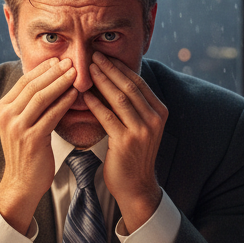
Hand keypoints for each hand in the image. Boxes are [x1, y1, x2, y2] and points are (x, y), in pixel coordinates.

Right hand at [0, 58, 76, 233]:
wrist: (21, 183)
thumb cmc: (27, 153)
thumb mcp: (22, 124)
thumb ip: (30, 104)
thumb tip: (48, 80)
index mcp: (3, 108)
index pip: (25, 80)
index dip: (44, 68)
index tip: (60, 59)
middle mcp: (7, 115)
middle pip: (33, 85)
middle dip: (54, 71)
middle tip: (71, 61)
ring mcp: (17, 127)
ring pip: (41, 97)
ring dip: (60, 82)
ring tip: (76, 73)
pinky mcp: (31, 139)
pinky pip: (51, 115)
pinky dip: (64, 102)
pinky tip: (75, 94)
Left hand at [84, 53, 166, 231]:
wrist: (136, 186)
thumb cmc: (133, 155)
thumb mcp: (139, 127)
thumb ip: (133, 106)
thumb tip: (114, 79)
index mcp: (159, 111)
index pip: (138, 82)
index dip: (120, 67)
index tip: (104, 56)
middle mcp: (154, 118)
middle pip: (129, 86)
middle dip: (110, 69)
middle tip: (93, 55)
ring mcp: (142, 130)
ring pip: (120, 98)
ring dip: (102, 81)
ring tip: (87, 70)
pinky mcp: (126, 142)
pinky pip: (108, 117)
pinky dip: (95, 103)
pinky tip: (84, 95)